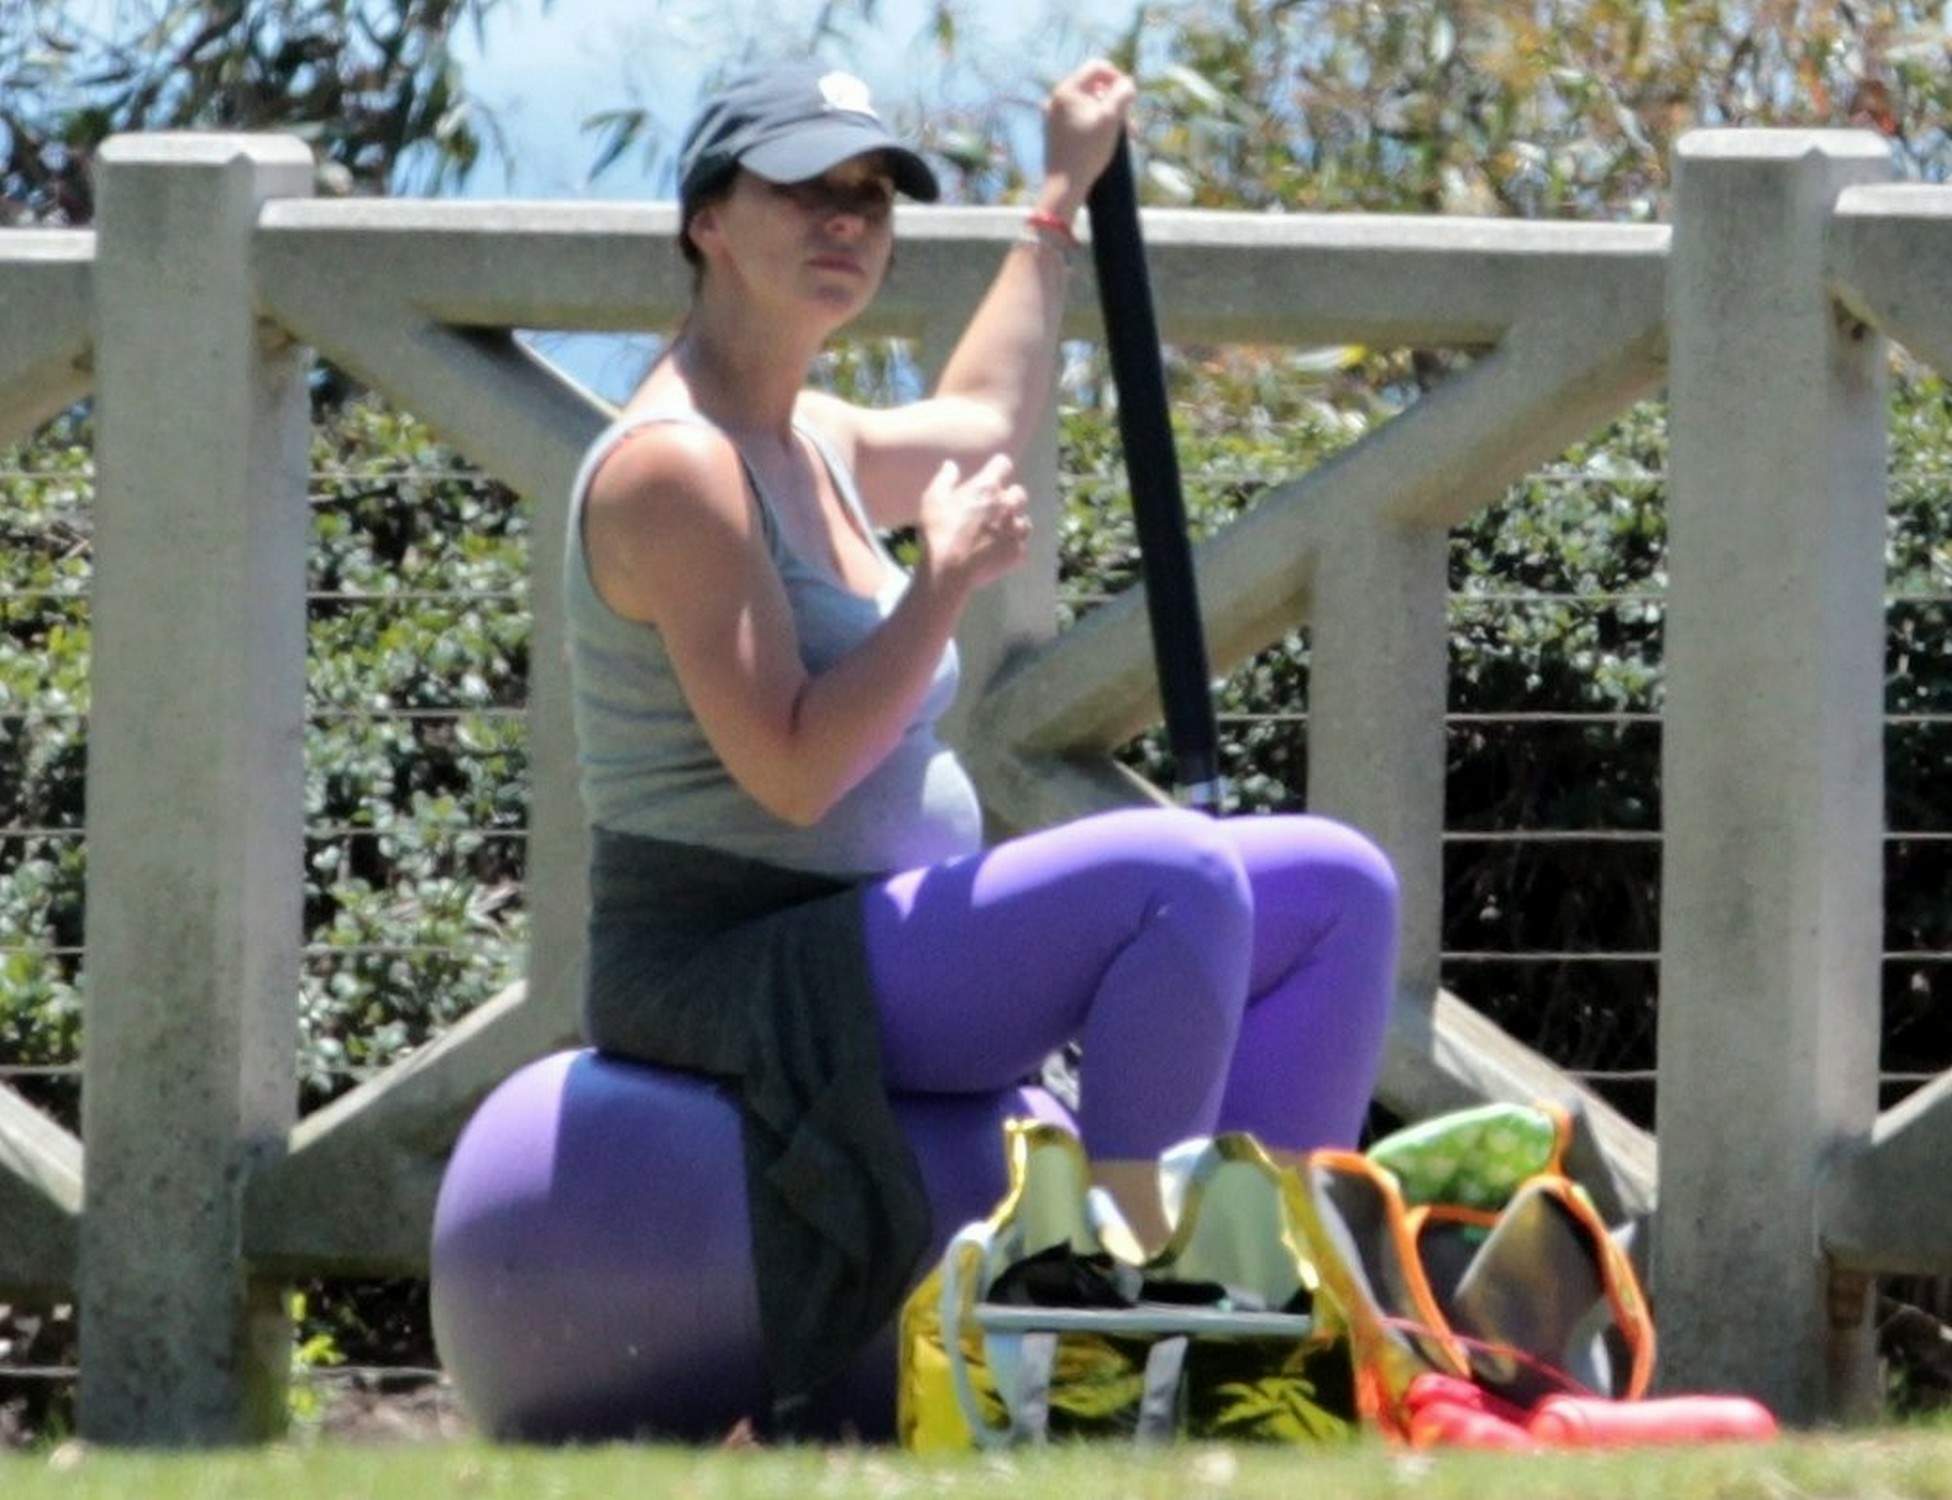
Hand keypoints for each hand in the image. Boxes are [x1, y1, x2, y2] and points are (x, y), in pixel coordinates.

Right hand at [916, 454, 1031, 594]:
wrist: (948, 571)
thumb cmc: (938, 532)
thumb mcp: (933, 499)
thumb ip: (945, 478)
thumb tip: (952, 465)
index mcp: (987, 487)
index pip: (1003, 463)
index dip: (997, 468)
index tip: (990, 476)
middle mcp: (1007, 505)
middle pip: (1019, 492)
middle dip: (1008, 498)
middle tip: (992, 509)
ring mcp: (1015, 530)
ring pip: (1024, 520)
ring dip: (1013, 523)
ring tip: (997, 532)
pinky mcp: (1018, 553)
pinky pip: (1021, 545)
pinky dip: (1012, 547)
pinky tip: (997, 551)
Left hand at [1038, 60, 1137, 219]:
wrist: (1064, 186)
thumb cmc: (1088, 151)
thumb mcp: (1112, 118)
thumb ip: (1123, 93)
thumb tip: (1127, 83)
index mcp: (1066, 90)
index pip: (1097, 67)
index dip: (1118, 78)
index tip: (1130, 97)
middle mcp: (1056, 99)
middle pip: (1094, 88)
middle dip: (1115, 102)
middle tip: (1130, 125)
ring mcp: (1053, 116)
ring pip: (1088, 105)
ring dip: (1108, 116)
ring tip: (1124, 137)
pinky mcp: (1055, 132)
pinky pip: (1079, 119)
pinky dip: (1095, 125)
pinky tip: (1106, 142)